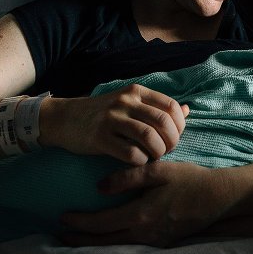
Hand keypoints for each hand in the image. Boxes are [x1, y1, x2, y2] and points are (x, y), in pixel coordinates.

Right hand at [42, 84, 188, 164]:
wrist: (64, 119)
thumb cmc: (102, 114)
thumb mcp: (130, 104)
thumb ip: (157, 107)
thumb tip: (187, 110)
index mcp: (136, 92)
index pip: (171, 107)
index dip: (179, 126)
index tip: (174, 137)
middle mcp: (125, 102)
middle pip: (163, 122)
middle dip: (171, 141)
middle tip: (166, 151)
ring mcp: (111, 118)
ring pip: (149, 137)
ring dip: (157, 152)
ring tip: (153, 157)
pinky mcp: (99, 137)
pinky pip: (129, 153)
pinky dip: (140, 161)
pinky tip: (137, 161)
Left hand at [59, 161, 229, 246]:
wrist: (219, 197)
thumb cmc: (189, 180)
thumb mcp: (158, 171)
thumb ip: (127, 178)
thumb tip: (99, 187)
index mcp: (140, 215)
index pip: (100, 224)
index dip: (79, 222)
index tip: (63, 217)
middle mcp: (144, 234)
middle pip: (104, 242)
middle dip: (80, 239)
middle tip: (61, 234)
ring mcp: (154, 242)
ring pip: (116, 246)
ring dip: (95, 243)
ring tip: (78, 237)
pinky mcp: (162, 243)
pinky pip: (130, 246)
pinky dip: (113, 242)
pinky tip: (108, 236)